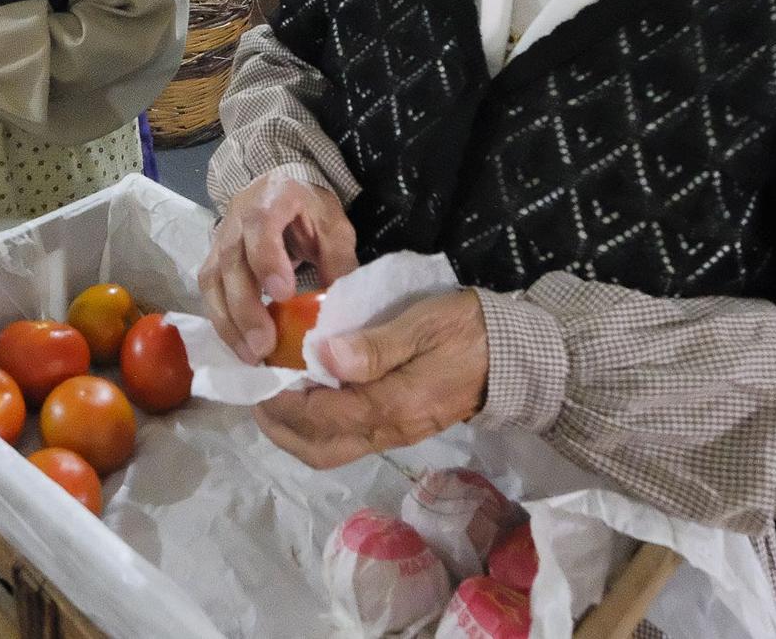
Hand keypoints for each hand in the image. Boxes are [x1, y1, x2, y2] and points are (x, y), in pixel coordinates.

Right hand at [199, 171, 358, 363]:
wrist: (281, 189)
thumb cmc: (310, 210)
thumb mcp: (333, 225)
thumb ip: (337, 260)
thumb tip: (338, 307)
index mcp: (272, 198)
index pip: (261, 226)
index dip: (268, 260)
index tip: (284, 294)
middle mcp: (237, 217)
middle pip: (231, 262)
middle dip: (246, 307)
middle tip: (264, 344)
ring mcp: (220, 240)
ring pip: (212, 281)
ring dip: (229, 322)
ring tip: (250, 355)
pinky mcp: (213, 261)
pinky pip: (209, 294)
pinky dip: (223, 323)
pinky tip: (240, 347)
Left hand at [253, 290, 489, 469]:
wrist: (519, 357)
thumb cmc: (469, 331)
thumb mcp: (424, 325)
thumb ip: (374, 344)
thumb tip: (322, 356)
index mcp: (394, 405)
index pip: (322, 415)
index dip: (283, 400)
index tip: (259, 374)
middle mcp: (391, 430)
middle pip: (320, 449)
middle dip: (280, 427)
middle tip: (256, 394)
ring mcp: (396, 434)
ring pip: (332, 450)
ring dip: (296, 430)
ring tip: (274, 396)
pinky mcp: (401, 428)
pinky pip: (349, 439)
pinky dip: (318, 424)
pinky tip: (310, 394)